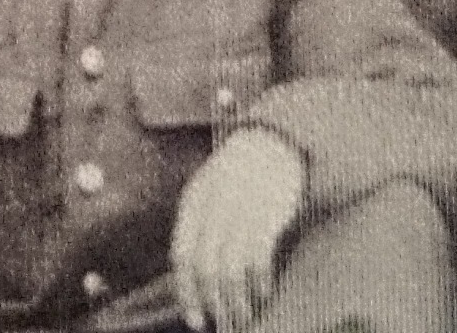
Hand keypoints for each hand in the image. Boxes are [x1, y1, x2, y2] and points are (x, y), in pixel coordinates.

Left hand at [170, 127, 308, 332]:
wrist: (274, 143)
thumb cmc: (239, 178)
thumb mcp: (209, 194)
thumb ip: (197, 228)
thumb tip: (191, 280)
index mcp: (193, 202)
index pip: (182, 256)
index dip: (187, 293)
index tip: (197, 321)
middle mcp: (213, 205)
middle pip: (206, 267)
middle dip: (213, 303)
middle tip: (224, 325)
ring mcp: (240, 208)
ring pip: (231, 268)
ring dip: (237, 300)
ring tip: (245, 317)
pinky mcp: (268, 212)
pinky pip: (258, 258)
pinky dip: (259, 282)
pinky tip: (264, 294)